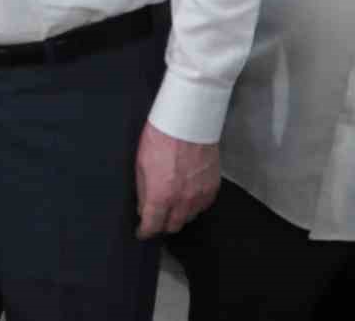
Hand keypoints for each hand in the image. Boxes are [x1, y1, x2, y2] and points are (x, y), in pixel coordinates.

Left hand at [135, 121, 219, 237]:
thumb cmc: (160, 139)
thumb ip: (143, 191)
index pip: (153, 225)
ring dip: (179, 214)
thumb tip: (143, 208)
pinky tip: (187, 195)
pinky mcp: (213, 187)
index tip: (143, 232)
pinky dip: (194, 205)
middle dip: (163, 224)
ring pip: (189, 217)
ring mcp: (200, 195)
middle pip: (173, 226)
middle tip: (157, 217)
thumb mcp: (141, 164)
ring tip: (172, 203)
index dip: (146, 231)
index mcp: (161, 195)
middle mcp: (182, 200)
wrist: (188, 123)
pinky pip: (203, 205)